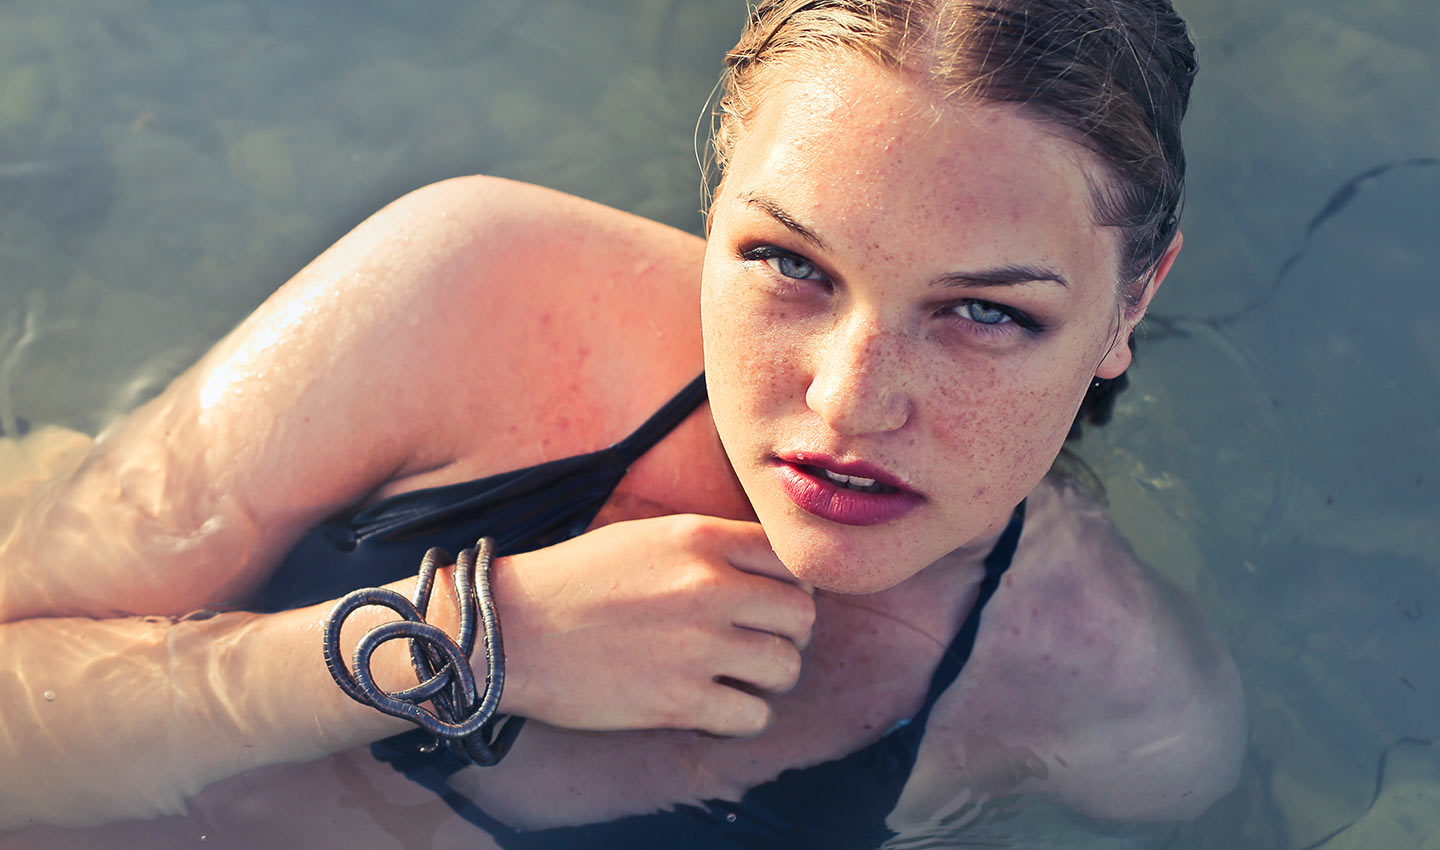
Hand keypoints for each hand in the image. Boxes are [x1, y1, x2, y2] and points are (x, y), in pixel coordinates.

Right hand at [491, 514, 814, 735]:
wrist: (511, 631)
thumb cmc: (575, 581)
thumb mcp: (648, 536)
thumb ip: (711, 546)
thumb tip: (769, 572)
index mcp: (701, 538)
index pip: (790, 560)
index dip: (787, 586)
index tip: (766, 604)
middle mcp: (709, 586)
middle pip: (801, 616)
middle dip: (785, 634)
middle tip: (755, 645)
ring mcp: (697, 645)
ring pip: (786, 667)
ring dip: (766, 678)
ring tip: (734, 678)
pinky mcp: (679, 700)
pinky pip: (754, 716)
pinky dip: (741, 717)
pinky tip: (713, 708)